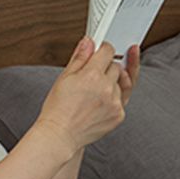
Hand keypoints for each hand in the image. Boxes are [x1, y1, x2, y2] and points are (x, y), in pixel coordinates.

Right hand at [34, 37, 136, 154]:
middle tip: (90, 79)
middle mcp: (106, 87)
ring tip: (93, 94)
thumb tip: (88, 42)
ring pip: (120, 83)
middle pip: (116, 67)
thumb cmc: (57, 110)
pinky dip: (113, 99)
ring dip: (110, 84)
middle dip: (105, 69)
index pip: (107, 51)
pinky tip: (97, 104)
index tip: (100, 52)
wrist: (59, 136)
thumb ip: (79, 59)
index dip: (103, 50)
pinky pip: (122, 99)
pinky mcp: (119, 114)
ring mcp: (114, 102)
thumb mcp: (63, 80)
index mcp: (91, 75)